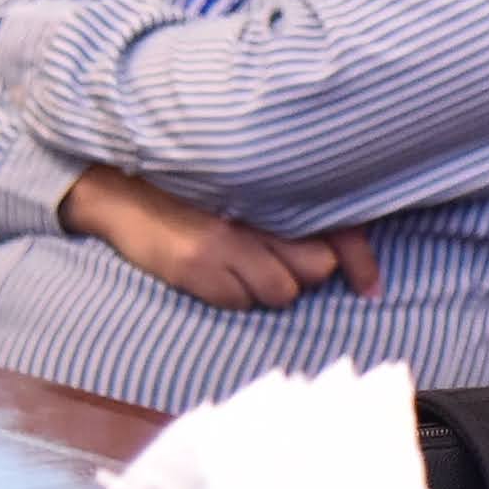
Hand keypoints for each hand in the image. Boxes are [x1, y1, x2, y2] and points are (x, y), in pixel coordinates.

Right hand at [58, 166, 375, 309]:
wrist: (117, 190)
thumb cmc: (185, 186)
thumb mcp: (239, 188)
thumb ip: (286, 209)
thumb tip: (336, 254)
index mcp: (269, 191)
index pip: (335, 232)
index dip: (358, 261)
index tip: (370, 286)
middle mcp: (252, 216)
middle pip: (316, 267)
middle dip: (309, 268)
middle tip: (281, 255)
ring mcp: (223, 245)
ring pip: (282, 290)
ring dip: (274, 285)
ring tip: (249, 264)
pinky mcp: (195, 269)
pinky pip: (240, 301)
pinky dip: (238, 295)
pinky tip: (221, 275)